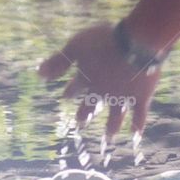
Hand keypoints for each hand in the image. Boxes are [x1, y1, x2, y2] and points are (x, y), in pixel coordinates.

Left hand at [39, 24, 160, 140]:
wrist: (135, 44)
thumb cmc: (104, 41)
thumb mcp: (76, 46)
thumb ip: (58, 62)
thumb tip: (38, 74)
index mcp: (88, 79)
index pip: (75, 88)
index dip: (70, 91)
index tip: (64, 97)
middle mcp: (103, 92)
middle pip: (91, 105)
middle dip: (84, 114)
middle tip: (80, 124)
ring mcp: (123, 97)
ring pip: (115, 116)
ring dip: (111, 127)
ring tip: (109, 138)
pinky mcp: (141, 97)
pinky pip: (139, 115)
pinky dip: (138, 125)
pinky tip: (136, 134)